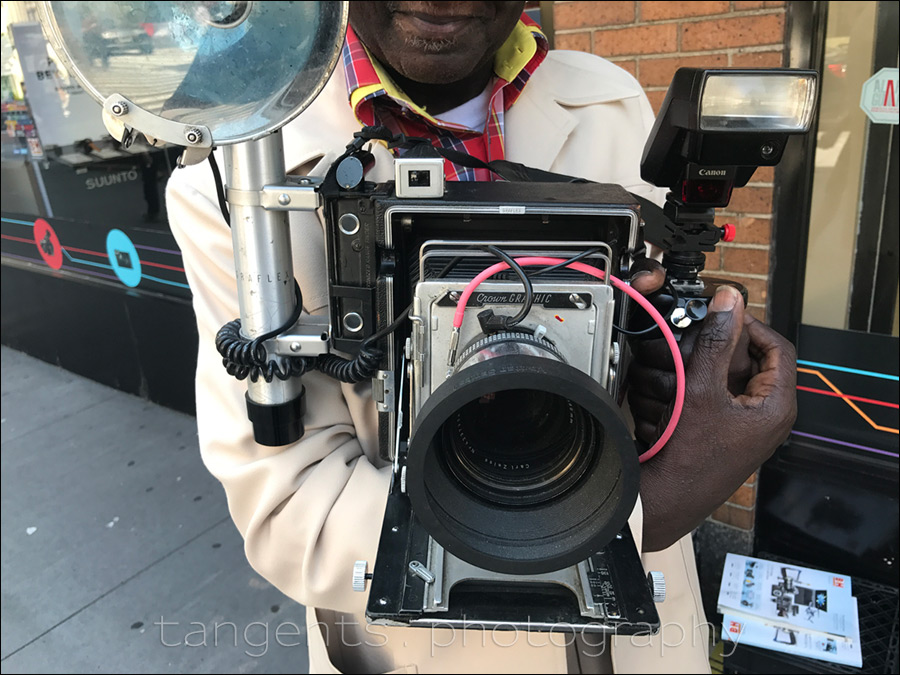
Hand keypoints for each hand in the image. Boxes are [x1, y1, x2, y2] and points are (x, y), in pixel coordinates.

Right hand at [626, 276, 797, 550]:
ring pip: (725, 380)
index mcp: (775, 406)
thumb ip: (716, 341)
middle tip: (690, 345)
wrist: (664, 500)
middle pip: (748, 362)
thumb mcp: (701, 390)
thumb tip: (730, 302)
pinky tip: (667, 400)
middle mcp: (764, 417)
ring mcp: (743, 427)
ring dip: (697, 371)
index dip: (750, 326)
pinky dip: (689, 392)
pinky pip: (711, 399)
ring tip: (674, 375)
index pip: (777, 347)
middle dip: (714, 351)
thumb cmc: (688, 458)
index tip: (721, 318)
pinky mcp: (722, 434)